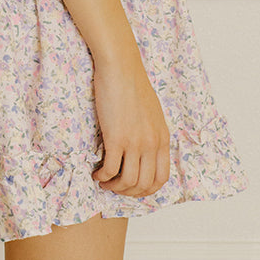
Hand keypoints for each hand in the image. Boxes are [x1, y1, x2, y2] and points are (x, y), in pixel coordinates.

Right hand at [91, 49, 170, 197]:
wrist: (121, 67)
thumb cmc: (133, 84)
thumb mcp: (152, 112)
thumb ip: (151, 133)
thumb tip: (144, 150)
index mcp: (162, 138)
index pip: (161, 178)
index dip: (147, 190)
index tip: (133, 188)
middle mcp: (152, 144)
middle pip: (144, 184)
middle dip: (129, 193)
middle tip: (115, 188)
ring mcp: (135, 142)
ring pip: (128, 181)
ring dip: (114, 187)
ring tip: (104, 182)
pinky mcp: (116, 137)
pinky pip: (110, 169)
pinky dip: (102, 177)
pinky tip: (96, 174)